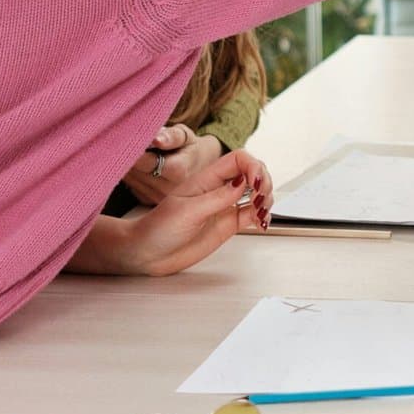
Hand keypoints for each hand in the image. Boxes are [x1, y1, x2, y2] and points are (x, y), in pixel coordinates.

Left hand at [117, 150, 273, 276]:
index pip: (239, 159)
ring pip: (257, 194)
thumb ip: (218, 198)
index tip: (256, 183)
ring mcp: (225, 206)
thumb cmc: (157, 229)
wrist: (146, 254)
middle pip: (253, 173)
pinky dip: (263, 216)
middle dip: (264, 182)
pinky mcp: (228, 224)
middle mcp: (218, 189)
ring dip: (267, 199)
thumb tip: (244, 183)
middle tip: (261, 199)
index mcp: (206, 179)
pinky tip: (260, 222)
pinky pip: (253, 214)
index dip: (253, 166)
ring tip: (260, 213)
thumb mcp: (188, 211)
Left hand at [122, 125, 222, 205]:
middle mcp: (168, 190)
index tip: (129, 139)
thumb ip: (172, 136)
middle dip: (130, 155)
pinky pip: (131, 186)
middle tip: (132, 143)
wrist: (202, 169)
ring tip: (140, 154)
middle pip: (135, 170)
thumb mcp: (186, 136)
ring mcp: (157, 199)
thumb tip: (157, 139)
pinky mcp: (148, 202)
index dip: (135, 150)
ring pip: (130, 178)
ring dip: (129, 165)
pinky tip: (142, 167)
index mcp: (179, 171)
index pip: (145, 161)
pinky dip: (132, 175)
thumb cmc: (191, 148)